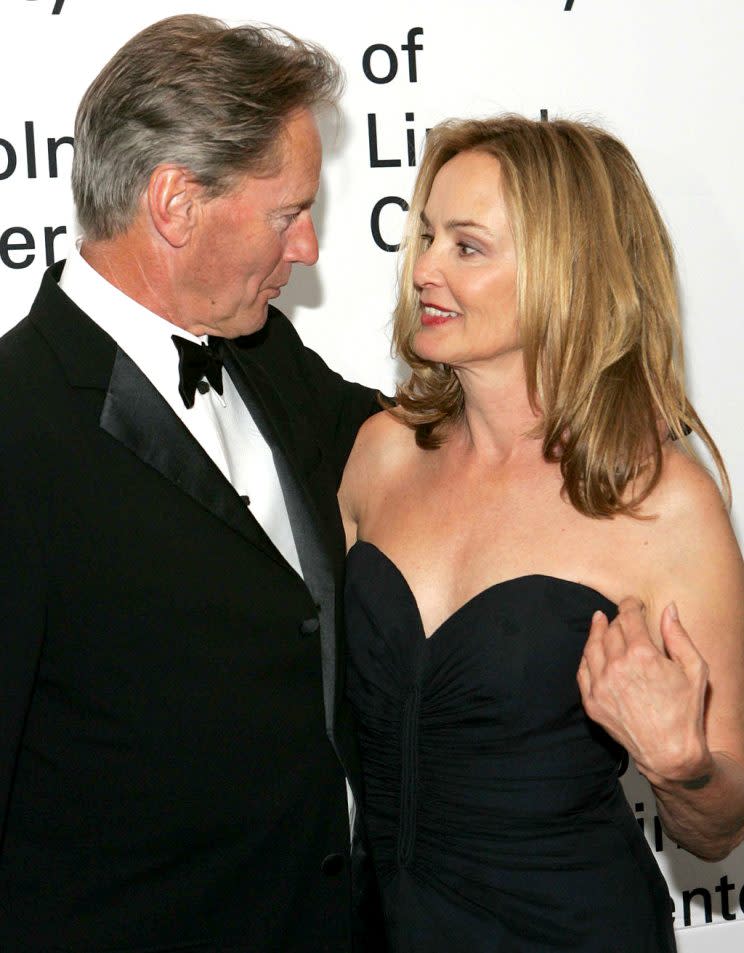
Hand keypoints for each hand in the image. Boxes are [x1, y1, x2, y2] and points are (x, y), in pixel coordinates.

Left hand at [577, 597, 711, 786]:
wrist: (669, 752)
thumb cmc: (686, 712)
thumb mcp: (694, 669)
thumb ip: (678, 636)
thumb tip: (669, 609)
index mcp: (642, 655)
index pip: (629, 618)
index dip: (630, 605)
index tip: (632, 602)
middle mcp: (617, 667)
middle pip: (610, 631)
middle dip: (617, 620)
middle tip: (622, 618)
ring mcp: (601, 685)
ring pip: (592, 647)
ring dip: (596, 631)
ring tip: (599, 622)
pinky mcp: (592, 702)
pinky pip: (582, 671)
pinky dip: (586, 656)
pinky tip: (591, 650)